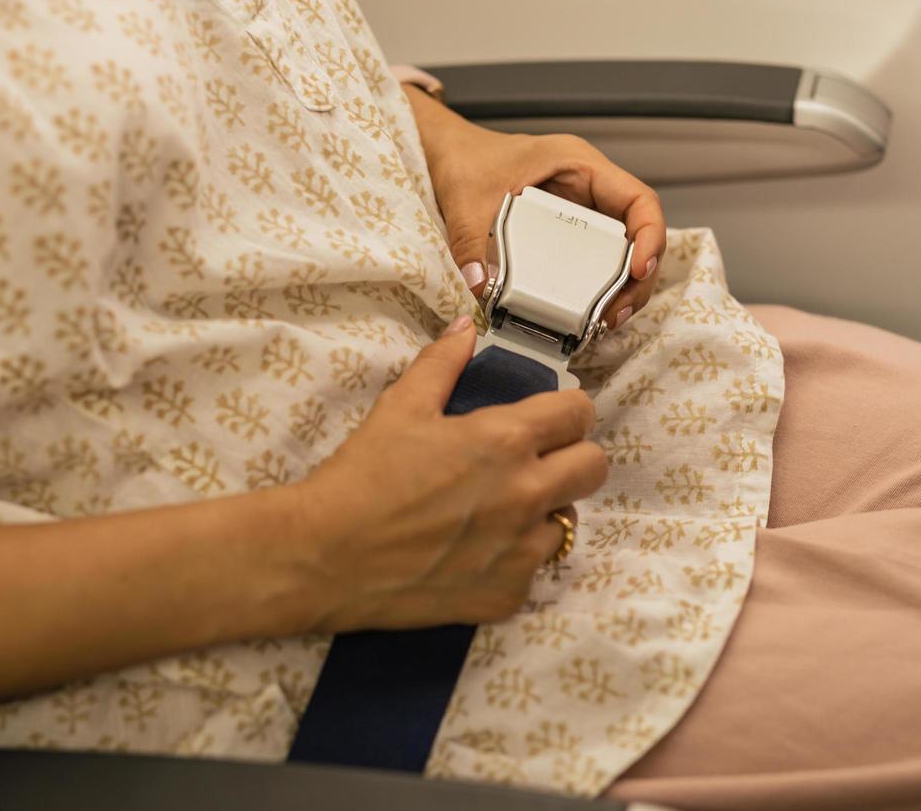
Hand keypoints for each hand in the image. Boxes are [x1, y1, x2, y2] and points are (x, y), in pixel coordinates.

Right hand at [292, 317, 606, 631]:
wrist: (326, 557)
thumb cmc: (362, 476)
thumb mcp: (401, 406)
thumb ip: (443, 362)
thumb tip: (467, 326)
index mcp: (506, 440)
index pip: (580, 414)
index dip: (567, 411)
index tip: (550, 419)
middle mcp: (526, 494)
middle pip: (594, 467)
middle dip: (572, 458)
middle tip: (536, 461)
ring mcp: (521, 550)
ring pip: (567, 522)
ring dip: (543, 512)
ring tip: (499, 511)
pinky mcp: (509, 594)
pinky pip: (535, 570)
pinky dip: (513, 559)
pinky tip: (475, 552)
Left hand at [407, 87, 665, 329]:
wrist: (449, 155)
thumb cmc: (466, 160)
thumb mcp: (466, 201)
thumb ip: (472, 242)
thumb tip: (483, 286)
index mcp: (579, 166)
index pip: (638, 199)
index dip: (650, 236)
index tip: (638, 270)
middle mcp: (589, 189)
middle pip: (638, 235)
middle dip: (636, 278)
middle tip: (615, 314)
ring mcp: (581, 213)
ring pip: (622, 253)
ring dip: (620, 290)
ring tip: (603, 322)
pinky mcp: (568, 234)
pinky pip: (596, 262)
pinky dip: (597, 290)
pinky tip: (585, 314)